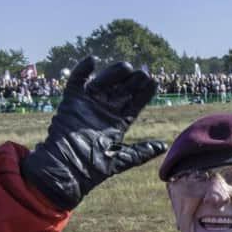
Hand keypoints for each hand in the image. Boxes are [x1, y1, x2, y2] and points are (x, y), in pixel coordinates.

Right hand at [21, 56, 166, 209]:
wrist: (67, 170)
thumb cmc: (93, 168)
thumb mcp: (122, 159)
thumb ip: (142, 151)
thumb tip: (164, 146)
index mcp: (117, 123)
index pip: (134, 104)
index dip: (144, 93)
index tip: (154, 82)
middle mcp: (104, 111)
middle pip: (121, 90)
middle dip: (132, 82)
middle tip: (142, 72)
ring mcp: (88, 105)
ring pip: (103, 83)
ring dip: (114, 73)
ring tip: (126, 67)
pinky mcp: (71, 102)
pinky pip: (76, 82)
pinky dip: (81, 71)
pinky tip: (91, 60)